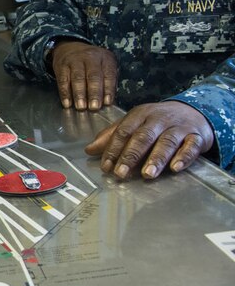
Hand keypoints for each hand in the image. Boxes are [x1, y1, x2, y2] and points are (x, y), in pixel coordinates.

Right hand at [50, 41, 117, 110]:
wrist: (70, 47)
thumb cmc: (91, 63)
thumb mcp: (103, 66)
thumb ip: (107, 81)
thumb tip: (106, 102)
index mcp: (105, 58)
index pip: (109, 74)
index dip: (108, 89)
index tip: (107, 102)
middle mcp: (91, 57)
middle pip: (93, 76)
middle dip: (94, 93)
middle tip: (94, 107)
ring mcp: (75, 60)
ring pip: (78, 78)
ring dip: (79, 94)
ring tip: (81, 107)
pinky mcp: (62, 65)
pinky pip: (63, 80)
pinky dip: (65, 93)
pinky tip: (67, 103)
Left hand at [84, 101, 214, 178]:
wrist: (193, 111)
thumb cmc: (157, 121)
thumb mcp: (134, 123)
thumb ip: (112, 136)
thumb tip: (88, 150)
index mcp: (140, 115)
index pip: (124, 131)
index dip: (113, 149)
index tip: (106, 167)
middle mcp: (159, 119)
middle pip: (143, 137)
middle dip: (131, 156)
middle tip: (121, 173)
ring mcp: (179, 127)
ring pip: (167, 141)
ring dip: (156, 158)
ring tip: (147, 174)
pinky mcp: (197, 136)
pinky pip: (191, 146)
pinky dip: (183, 157)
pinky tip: (175, 168)